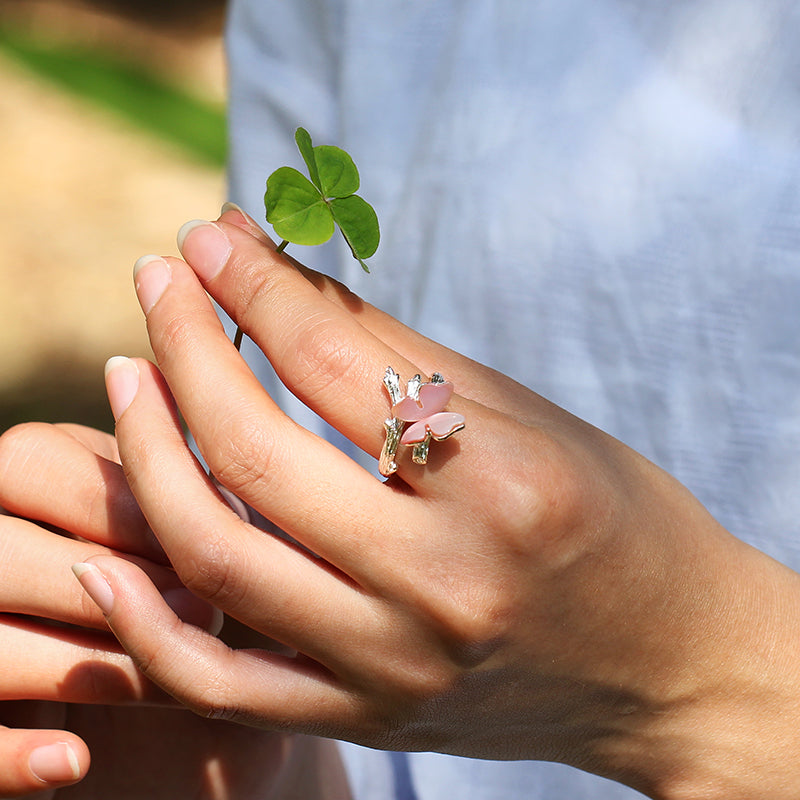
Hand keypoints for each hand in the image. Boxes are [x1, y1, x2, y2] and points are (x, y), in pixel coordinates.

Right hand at [0, 422, 348, 799]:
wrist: (189, 736)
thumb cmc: (205, 624)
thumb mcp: (200, 555)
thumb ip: (195, 504)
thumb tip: (212, 483)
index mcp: (28, 492)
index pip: (30, 459)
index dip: (115, 506)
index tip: (198, 547)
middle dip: (100, 587)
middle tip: (199, 617)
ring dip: (77, 666)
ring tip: (159, 685)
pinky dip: (7, 758)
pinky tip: (74, 760)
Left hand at [87, 208, 799, 798]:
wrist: (669, 664)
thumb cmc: (614, 520)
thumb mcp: (526, 419)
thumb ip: (394, 354)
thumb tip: (281, 278)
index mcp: (503, 488)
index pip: (333, 359)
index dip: (255, 281)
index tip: (211, 234)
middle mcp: (443, 583)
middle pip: (255, 451)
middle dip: (186, 342)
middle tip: (160, 279)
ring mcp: (396, 666)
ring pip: (217, 555)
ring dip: (148, 449)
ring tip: (130, 374)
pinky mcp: (369, 718)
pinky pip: (220, 680)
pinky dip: (146, 620)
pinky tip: (111, 554)